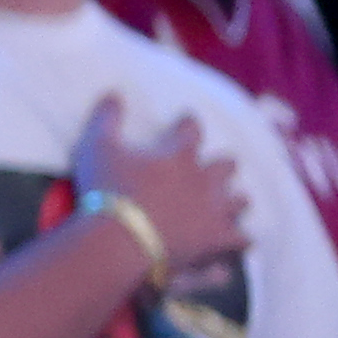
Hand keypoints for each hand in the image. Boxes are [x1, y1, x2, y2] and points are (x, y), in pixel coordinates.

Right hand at [65, 98, 249, 274]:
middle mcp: (205, 180)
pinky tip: (235, 245)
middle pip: (227, 165)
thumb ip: (106, 118)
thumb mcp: (97, 148)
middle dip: (224, 165)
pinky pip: (240, 240)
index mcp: (180, 154)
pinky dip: (237, 241)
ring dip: (236, 201)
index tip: (186, 120)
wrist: (119, 241)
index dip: (188, 123)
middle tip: (218, 167)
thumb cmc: (108, 190)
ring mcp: (215, 212)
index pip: (191, 129)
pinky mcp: (217, 241)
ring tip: (232, 204)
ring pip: (240, 202)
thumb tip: (113, 93)